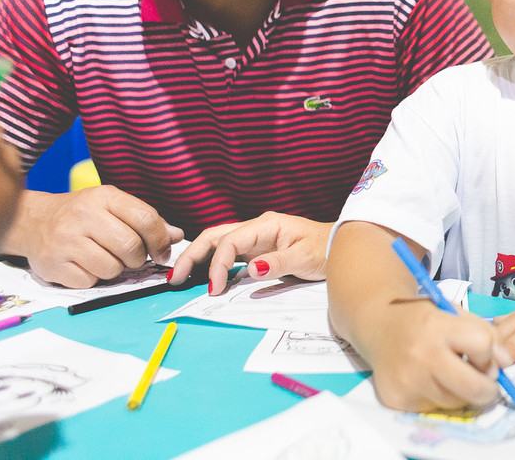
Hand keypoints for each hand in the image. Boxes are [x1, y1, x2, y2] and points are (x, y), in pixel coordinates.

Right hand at [5, 184, 183, 288]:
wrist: (33, 221)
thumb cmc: (81, 214)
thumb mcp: (112, 206)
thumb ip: (145, 220)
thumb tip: (176, 236)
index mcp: (103, 197)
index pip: (146, 219)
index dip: (160, 240)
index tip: (163, 251)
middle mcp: (83, 216)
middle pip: (131, 247)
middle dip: (138, 258)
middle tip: (131, 257)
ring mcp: (65, 241)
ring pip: (112, 268)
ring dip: (116, 269)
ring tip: (104, 257)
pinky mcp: (53, 265)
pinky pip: (90, 282)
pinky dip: (93, 278)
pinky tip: (84, 264)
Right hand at [171, 211, 331, 294]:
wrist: (339, 247)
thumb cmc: (325, 250)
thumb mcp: (304, 258)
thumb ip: (277, 263)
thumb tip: (250, 269)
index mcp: (266, 225)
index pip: (230, 241)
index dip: (217, 265)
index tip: (215, 289)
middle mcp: (257, 228)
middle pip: (215, 236)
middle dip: (193, 255)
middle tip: (174, 278)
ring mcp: (256, 237)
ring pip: (219, 242)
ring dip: (199, 257)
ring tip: (180, 276)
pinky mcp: (257, 248)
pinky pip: (229, 253)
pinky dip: (213, 263)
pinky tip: (205, 276)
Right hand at [368, 299, 506, 412]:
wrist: (380, 326)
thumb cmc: (424, 319)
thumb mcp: (456, 312)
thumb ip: (486, 333)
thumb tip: (505, 363)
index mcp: (438, 327)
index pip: (482, 346)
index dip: (488, 352)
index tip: (482, 352)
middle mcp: (422, 355)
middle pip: (474, 388)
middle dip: (488, 388)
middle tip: (485, 381)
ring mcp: (408, 381)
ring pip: (456, 402)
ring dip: (461, 392)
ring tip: (449, 374)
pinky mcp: (397, 400)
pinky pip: (434, 408)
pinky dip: (439, 398)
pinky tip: (429, 380)